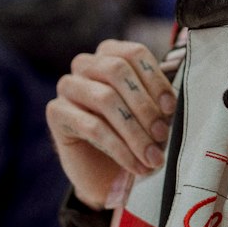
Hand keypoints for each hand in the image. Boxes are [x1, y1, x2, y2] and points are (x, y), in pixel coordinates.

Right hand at [47, 40, 176, 209]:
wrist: (104, 173)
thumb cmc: (132, 136)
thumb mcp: (151, 115)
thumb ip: (159, 103)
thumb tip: (171, 105)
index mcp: (111, 54)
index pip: (134, 53)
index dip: (155, 79)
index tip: (170, 108)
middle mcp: (86, 64)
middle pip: (117, 71)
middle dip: (144, 106)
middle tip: (162, 136)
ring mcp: (68, 86)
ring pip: (105, 99)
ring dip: (134, 132)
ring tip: (152, 158)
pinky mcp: (56, 112)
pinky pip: (91, 126)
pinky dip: (119, 148)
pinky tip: (135, 165)